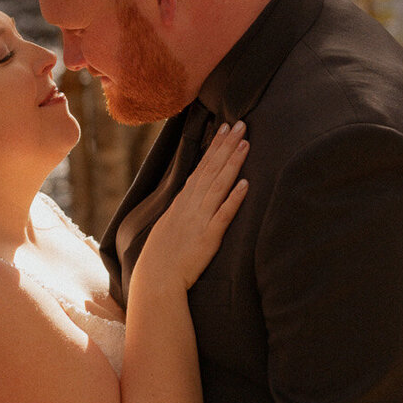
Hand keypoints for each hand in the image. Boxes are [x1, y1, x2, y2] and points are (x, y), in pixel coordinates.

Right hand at [141, 118, 248, 289]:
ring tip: (246, 143)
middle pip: (212, 169)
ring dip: (232, 163)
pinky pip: (223, 215)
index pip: (201, 167)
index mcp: (182, 202)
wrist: (156, 279)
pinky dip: (234, 198)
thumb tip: (191, 196)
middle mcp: (191, 206)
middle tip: (240, 123)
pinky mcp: (209, 237)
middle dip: (227, 145)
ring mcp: (200, 220)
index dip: (215, 147)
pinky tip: (245, 183)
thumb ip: (183, 209)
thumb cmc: (162, 256)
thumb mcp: (170, 225)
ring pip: (218, 185)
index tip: (225, 128)